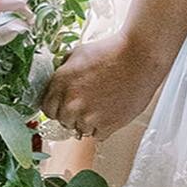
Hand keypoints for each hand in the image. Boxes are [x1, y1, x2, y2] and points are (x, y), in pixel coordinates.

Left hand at [39, 32, 165, 142]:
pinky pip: (98, 135)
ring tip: (102, 104)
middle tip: (87, 102)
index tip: (64, 105)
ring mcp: (89, 116)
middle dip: (72, 114)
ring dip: (88, 121)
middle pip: (63, 121)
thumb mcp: (80, 52)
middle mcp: (72, 102)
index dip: (57, 106)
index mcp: (61, 83)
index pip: (46, 108)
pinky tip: (110, 110)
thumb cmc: (112, 51)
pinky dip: (103, 126)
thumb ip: (64, 68)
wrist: (139, 57)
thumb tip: (58, 78)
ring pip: (80, 129)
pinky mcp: (107, 125)